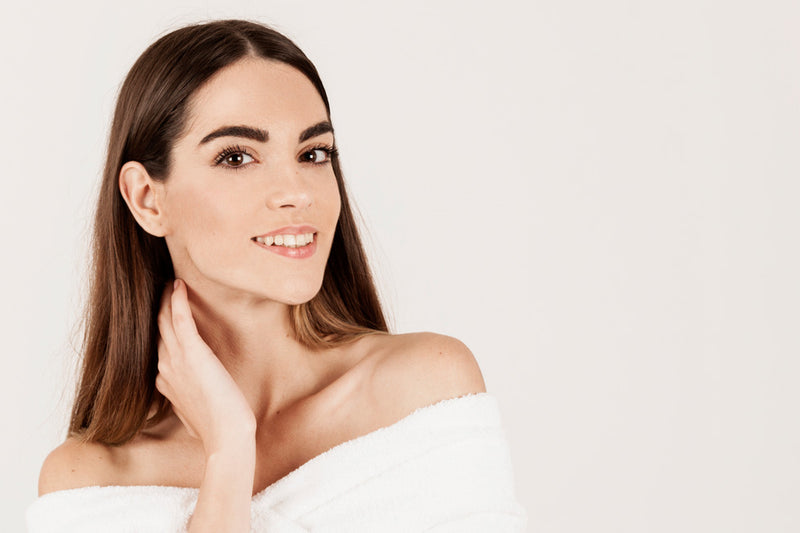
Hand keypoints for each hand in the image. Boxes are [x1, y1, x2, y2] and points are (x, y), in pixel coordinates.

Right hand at [156, 279, 255, 455]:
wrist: (227, 436)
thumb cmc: (218, 426)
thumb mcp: (197, 407)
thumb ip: (190, 394)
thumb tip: (194, 391)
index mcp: (165, 380)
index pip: (160, 346)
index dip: (161, 327)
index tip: (165, 311)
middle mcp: (165, 368)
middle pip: (158, 330)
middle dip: (160, 308)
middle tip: (162, 287)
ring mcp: (175, 361)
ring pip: (165, 321)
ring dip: (167, 299)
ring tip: (169, 282)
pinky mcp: (192, 354)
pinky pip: (180, 320)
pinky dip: (178, 301)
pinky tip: (179, 285)